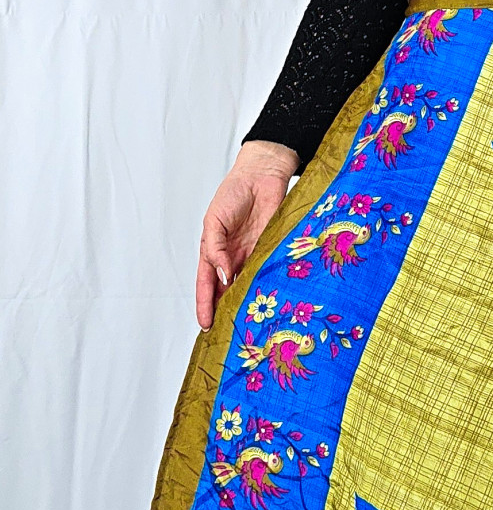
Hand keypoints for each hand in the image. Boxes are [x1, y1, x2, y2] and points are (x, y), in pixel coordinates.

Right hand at [196, 139, 300, 330]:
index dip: (205, 304)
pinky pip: (266, 273)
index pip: (206, 283)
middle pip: (226, 290)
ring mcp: (252, 256)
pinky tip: (267, 300)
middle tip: (226, 332)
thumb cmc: (233, 193)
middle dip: (225, 310)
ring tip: (246, 323)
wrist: (262, 177)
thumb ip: (216, 248)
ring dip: (246, 302)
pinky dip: (266, 286)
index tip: (205, 324)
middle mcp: (232, 258)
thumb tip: (222, 273)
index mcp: (213, 250)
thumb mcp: (214, 220)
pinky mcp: (270, 251)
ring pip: (247, 286)